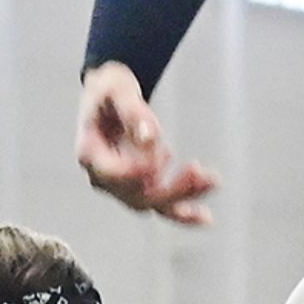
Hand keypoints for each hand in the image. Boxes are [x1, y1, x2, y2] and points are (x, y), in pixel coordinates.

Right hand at [75, 61, 217, 222]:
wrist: (110, 96)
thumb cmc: (110, 90)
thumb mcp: (118, 89)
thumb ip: (133, 111)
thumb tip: (151, 136)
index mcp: (90, 153)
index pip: (112, 175)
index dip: (138, 171)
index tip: (164, 153)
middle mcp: (103, 177)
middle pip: (136, 196)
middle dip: (170, 188)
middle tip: (196, 169)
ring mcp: (122, 186)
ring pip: (153, 203)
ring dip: (184, 195)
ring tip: (212, 180)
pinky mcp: (140, 187)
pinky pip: (162, 205)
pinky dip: (185, 211)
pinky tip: (206, 213)